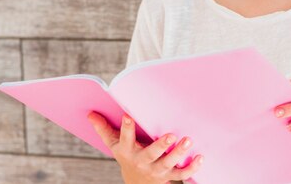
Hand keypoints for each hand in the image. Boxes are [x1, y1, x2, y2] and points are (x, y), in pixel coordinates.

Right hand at [87, 111, 203, 183]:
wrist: (136, 183)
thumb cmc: (127, 155)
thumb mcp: (114, 144)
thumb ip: (103, 129)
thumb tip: (90, 113)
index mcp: (128, 151)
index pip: (125, 138)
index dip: (126, 128)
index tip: (129, 116)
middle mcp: (142, 161)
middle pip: (151, 154)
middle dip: (161, 145)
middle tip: (172, 135)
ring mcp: (157, 170)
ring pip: (169, 164)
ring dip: (179, 154)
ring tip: (188, 140)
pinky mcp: (169, 176)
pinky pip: (182, 174)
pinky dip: (192, 168)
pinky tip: (201, 157)